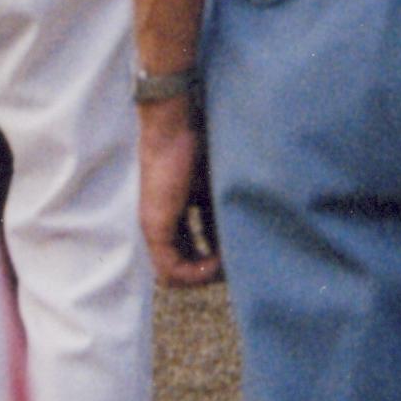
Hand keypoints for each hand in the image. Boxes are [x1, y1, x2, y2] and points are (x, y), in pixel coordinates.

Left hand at [138, 103, 222, 287]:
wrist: (173, 126)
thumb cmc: (197, 145)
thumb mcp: (215, 186)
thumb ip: (222, 212)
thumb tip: (245, 237)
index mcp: (172, 211)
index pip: (189, 247)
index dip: (213, 257)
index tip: (235, 254)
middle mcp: (160, 223)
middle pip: (183, 263)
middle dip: (209, 271)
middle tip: (234, 267)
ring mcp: (155, 228)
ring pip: (175, 272)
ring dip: (203, 274)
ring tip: (227, 265)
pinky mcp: (155, 228)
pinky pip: (172, 269)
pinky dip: (195, 273)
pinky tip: (217, 262)